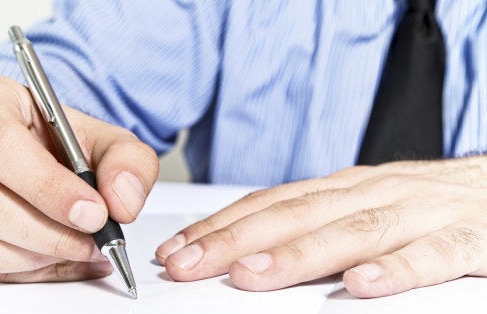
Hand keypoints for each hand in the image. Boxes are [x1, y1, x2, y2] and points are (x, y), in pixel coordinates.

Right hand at [0, 75, 157, 281]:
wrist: (38, 150)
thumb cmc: (62, 141)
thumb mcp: (106, 138)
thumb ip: (127, 161)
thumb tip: (121, 202)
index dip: (46, 185)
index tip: (93, 212)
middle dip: (49, 231)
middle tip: (95, 239)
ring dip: (38, 255)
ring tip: (82, 248)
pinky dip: (26, 269)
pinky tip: (62, 259)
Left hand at [156, 158, 486, 297]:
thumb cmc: (424, 202)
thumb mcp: (360, 204)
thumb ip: (313, 222)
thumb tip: (248, 248)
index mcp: (343, 188)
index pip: (270, 204)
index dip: (220, 226)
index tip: (177, 250)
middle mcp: (372, 193)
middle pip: (295, 216)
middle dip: (236, 240)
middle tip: (189, 264)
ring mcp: (419, 213)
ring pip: (351, 232)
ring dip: (297, 253)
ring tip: (252, 274)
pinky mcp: (468, 239)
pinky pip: (429, 255)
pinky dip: (394, 269)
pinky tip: (360, 286)